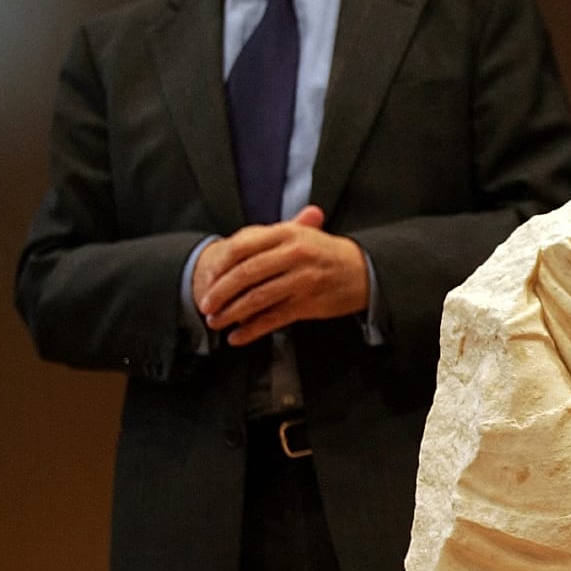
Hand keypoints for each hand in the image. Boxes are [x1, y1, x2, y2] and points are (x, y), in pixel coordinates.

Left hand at [193, 205, 369, 346]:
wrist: (364, 270)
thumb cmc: (327, 253)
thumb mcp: (300, 234)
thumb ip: (266, 238)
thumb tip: (229, 248)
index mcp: (286, 233)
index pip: (241, 247)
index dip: (219, 265)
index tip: (207, 278)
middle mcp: (294, 255)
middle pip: (245, 274)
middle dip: (220, 292)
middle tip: (205, 305)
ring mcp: (302, 280)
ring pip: (257, 298)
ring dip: (232, 313)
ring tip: (217, 322)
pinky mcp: (309, 304)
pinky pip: (274, 319)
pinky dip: (253, 330)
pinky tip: (238, 337)